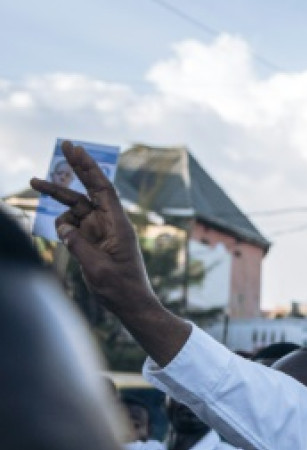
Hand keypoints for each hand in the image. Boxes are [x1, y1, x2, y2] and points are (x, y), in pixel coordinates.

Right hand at [30, 141, 189, 364]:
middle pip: (89, 189)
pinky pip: (72, 225)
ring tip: (34, 183)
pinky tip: (63, 236)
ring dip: (56, 197)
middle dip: (76, 167)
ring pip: (75, 206)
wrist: (130, 305)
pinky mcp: (93, 240)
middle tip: (65, 144)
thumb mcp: (96, 266)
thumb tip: (63, 226)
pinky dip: (63, 225)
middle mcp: (110, 223)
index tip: (75, 149)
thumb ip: (77, 243)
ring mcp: (100, 230)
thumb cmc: (120, 288)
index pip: (102, 188)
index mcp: (118, 225)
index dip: (88, 167)